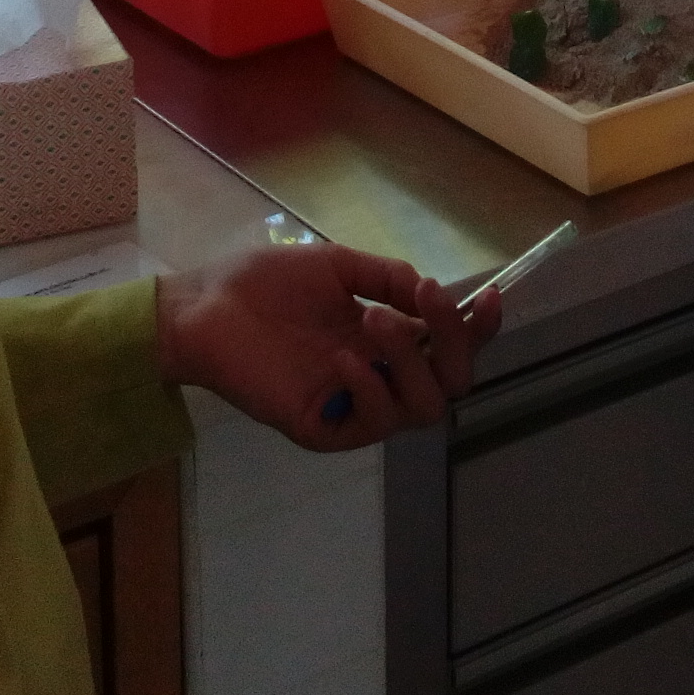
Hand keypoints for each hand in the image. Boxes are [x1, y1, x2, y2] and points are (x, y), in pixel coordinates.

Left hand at [152, 244, 501, 452]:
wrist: (204, 306)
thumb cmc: (263, 285)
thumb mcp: (336, 266)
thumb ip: (386, 277)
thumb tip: (429, 291)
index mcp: (386, 338)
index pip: (449, 345)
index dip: (477, 328)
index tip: (488, 297)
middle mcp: (380, 375)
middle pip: (451, 382)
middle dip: (452, 342)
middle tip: (426, 299)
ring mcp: (353, 405)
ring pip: (422, 408)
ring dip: (410, 360)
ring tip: (373, 319)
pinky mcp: (323, 427)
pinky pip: (371, 423)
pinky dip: (369, 388)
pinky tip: (345, 357)